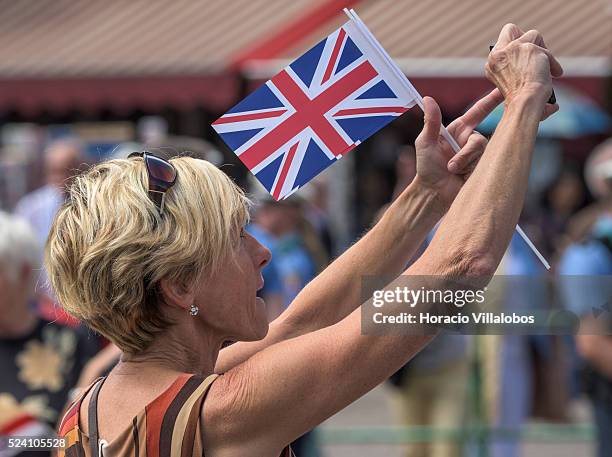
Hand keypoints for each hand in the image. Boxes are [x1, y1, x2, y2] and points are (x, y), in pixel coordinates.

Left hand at [413, 91, 501, 209]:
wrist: (434, 193)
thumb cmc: (427, 167)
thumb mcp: (425, 142)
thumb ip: (431, 121)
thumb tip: (428, 98)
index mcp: (459, 130)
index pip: (479, 111)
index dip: (492, 99)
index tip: (505, 88)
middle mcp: (472, 140)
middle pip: (479, 139)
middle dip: (466, 152)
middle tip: (450, 166)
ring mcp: (479, 155)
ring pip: (480, 152)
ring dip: (463, 162)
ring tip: (451, 171)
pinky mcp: (484, 168)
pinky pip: (484, 164)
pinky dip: (468, 170)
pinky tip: (461, 177)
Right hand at [486, 24, 562, 119]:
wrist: (524, 104)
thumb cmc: (520, 105)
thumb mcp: (514, 89)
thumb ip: (520, 79)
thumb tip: (551, 97)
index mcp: (491, 65)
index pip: (501, 44)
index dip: (514, 47)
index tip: (524, 57)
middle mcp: (497, 54)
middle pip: (511, 30)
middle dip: (527, 39)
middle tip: (537, 52)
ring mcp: (511, 49)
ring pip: (533, 36)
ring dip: (543, 52)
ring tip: (547, 69)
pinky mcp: (527, 47)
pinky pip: (546, 50)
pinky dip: (552, 62)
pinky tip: (554, 73)